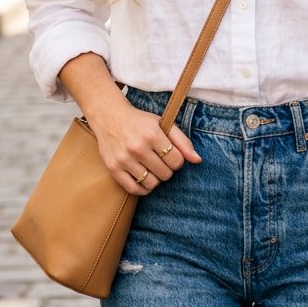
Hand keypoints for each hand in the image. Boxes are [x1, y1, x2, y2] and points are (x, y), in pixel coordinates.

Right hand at [86, 97, 200, 196]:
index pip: (177, 160)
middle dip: (167, 169)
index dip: (178, 160)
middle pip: (165, 174)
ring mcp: (124, 159)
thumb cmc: (140, 122)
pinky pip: (134, 189)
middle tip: (160, 160)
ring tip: (152, 168)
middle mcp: (137, 147)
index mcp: (152, 134)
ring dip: (155, 179)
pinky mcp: (113, 168)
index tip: (171, 155)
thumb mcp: (162, 124)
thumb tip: (198, 160)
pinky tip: (144, 178)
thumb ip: (182, 141)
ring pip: (151, 183)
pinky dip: (143, 188)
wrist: (109, 117)